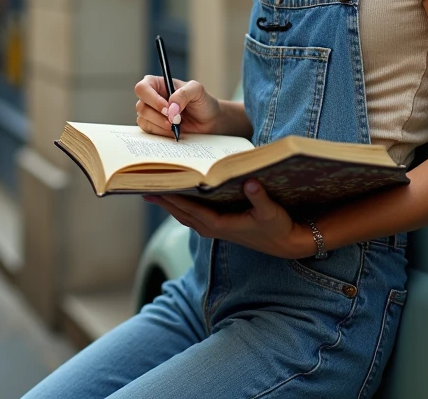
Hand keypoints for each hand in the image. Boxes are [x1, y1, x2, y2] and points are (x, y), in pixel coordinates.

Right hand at [134, 76, 223, 136]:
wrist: (208, 122)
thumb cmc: (202, 102)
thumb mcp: (197, 91)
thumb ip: (184, 93)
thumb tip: (171, 106)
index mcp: (157, 84)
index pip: (142, 88)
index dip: (152, 99)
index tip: (167, 108)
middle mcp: (151, 97)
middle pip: (140, 106)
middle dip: (158, 115)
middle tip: (174, 120)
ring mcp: (150, 113)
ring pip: (143, 119)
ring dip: (160, 124)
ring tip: (176, 125)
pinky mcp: (153, 126)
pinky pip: (148, 130)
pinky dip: (161, 132)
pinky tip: (173, 131)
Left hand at [144, 180, 307, 258]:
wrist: (285, 244)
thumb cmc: (277, 227)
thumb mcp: (271, 213)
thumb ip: (260, 198)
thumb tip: (251, 182)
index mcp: (219, 224)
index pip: (188, 209)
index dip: (171, 198)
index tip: (154, 186)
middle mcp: (211, 227)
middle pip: (179, 211)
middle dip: (161, 198)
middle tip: (141, 182)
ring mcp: (213, 227)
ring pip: (183, 213)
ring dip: (167, 201)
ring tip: (151, 186)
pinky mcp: (217, 225)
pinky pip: (191, 213)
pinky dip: (179, 203)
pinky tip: (174, 193)